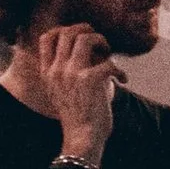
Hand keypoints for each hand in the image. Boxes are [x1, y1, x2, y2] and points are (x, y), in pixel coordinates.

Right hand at [31, 22, 115, 168]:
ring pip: (85, 38)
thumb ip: (64, 72)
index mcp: (47, 72)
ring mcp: (71, 73)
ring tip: (108, 54)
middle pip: (67, 32)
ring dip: (102, 42)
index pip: (47, 37)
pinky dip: (120, 70)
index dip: (65, 30)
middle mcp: (56, 70)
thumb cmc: (76, 117)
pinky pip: (109, 62)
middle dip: (87, 30)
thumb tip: (85, 53)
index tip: (80, 37)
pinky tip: (123, 80)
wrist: (81, 138)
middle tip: (99, 42)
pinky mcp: (90, 79)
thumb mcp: (59, 92)